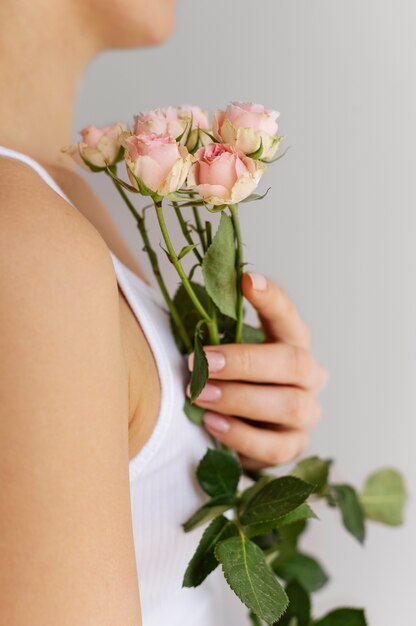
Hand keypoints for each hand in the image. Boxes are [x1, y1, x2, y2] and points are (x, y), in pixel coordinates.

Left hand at [187, 271, 327, 470]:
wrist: (241, 427)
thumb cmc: (229, 379)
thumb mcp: (223, 351)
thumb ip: (214, 331)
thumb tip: (186, 297)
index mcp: (291, 342)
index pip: (288, 316)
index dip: (271, 298)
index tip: (247, 280)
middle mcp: (308, 375)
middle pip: (293, 363)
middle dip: (246, 362)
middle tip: (203, 361)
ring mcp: (306, 412)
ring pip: (289, 405)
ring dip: (241, 399)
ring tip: (199, 395)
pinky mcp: (294, 447)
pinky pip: (274, 446)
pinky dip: (241, 435)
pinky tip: (212, 424)